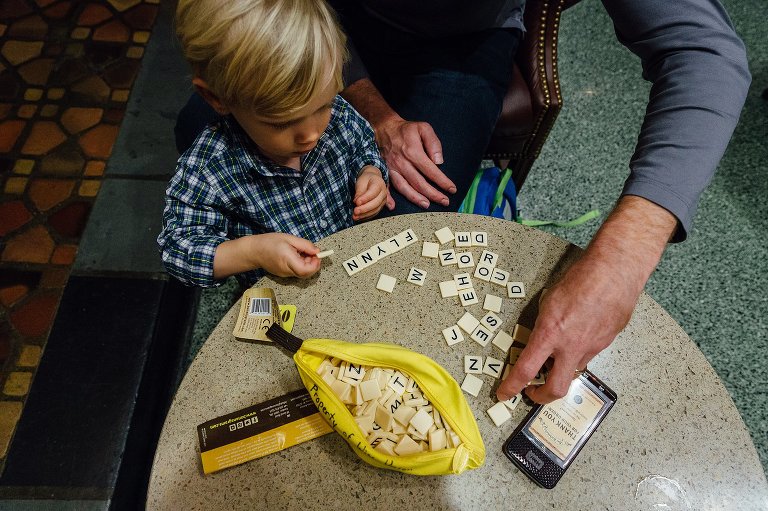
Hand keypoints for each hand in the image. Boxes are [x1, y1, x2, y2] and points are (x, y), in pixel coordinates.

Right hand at [254, 233, 321, 277]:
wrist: (253, 251)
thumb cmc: (269, 242)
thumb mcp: (289, 238)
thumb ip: (305, 245)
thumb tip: (317, 251)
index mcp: (288, 260)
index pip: (306, 270)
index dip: (315, 264)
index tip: (317, 255)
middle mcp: (287, 270)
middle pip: (306, 273)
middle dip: (313, 264)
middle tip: (310, 252)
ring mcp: (285, 275)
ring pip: (302, 273)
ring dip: (307, 264)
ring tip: (301, 252)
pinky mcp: (283, 274)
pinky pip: (296, 271)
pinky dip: (300, 265)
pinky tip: (295, 256)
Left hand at [353, 166, 387, 220]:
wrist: (372, 180)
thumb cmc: (366, 180)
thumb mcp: (361, 181)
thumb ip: (359, 191)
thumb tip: (357, 202)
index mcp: (379, 184)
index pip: (373, 192)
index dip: (365, 198)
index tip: (357, 202)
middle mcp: (383, 194)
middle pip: (376, 203)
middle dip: (365, 208)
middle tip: (355, 211)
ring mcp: (383, 201)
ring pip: (375, 210)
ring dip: (364, 215)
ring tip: (355, 216)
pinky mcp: (379, 207)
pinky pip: (373, 213)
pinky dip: (366, 217)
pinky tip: (359, 217)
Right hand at [376, 117, 455, 209]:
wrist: (384, 127)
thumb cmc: (406, 129)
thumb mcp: (423, 128)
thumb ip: (433, 143)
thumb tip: (439, 161)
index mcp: (413, 152)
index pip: (430, 170)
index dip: (442, 181)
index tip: (452, 189)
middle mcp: (402, 162)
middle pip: (419, 182)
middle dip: (433, 194)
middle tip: (445, 201)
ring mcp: (392, 168)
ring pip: (404, 187)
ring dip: (415, 198)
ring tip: (427, 205)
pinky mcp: (384, 171)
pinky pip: (385, 186)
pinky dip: (387, 197)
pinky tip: (392, 207)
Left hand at [496, 260, 633, 403]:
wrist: (614, 272)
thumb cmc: (580, 280)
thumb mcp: (549, 302)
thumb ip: (545, 326)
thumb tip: (543, 339)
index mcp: (550, 334)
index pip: (526, 369)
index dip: (512, 386)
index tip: (505, 393)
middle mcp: (571, 347)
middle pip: (555, 389)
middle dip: (541, 397)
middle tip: (532, 393)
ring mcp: (591, 347)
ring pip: (573, 370)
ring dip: (563, 368)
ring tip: (558, 353)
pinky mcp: (606, 343)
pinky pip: (588, 355)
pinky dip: (579, 352)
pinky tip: (579, 334)